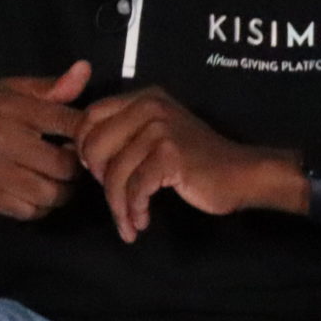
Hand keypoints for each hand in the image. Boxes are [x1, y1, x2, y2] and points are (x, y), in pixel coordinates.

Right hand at [0, 61, 89, 220]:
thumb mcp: (13, 88)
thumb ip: (52, 86)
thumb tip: (86, 69)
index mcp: (15, 109)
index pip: (69, 124)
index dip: (87, 134)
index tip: (85, 137)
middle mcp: (5, 141)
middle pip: (65, 167)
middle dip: (76, 167)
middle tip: (70, 160)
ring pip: (50, 195)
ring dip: (62, 190)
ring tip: (56, 178)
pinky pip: (30, 212)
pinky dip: (41, 206)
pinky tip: (36, 191)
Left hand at [76, 86, 275, 242]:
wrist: (243, 174)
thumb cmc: (196, 160)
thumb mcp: (156, 135)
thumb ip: (122, 135)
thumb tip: (77, 153)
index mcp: (141, 98)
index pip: (89, 117)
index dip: (83, 147)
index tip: (93, 172)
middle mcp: (148, 106)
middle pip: (94, 145)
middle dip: (98, 179)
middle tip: (114, 198)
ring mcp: (160, 129)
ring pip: (115, 172)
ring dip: (118, 205)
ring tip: (128, 221)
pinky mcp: (170, 155)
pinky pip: (136, 188)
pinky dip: (134, 210)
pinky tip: (141, 221)